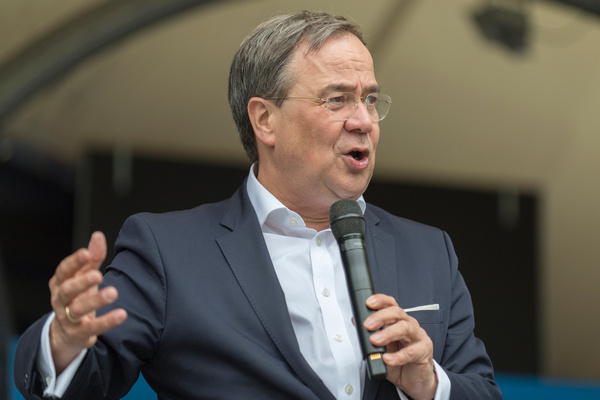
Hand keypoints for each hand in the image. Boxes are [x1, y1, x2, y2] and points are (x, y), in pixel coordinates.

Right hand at [48, 232, 126, 373]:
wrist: (67, 332)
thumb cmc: (78, 297)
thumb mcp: (84, 276)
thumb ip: (92, 258)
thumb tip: (98, 235)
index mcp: (60, 283)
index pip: (64, 270)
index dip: (75, 261)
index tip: (87, 253)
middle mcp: (61, 300)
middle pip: (67, 290)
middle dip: (82, 282)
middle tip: (98, 275)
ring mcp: (68, 318)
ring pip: (77, 309)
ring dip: (95, 301)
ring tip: (113, 292)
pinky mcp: (79, 334)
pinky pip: (93, 328)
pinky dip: (107, 321)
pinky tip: (121, 314)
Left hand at [364, 294, 436, 399]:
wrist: (414, 379)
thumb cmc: (399, 360)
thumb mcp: (381, 347)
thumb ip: (370, 334)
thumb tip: (355, 322)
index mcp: (398, 320)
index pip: (391, 304)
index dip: (381, 301)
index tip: (368, 303)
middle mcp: (409, 325)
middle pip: (397, 313)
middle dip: (381, 317)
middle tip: (368, 325)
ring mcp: (418, 336)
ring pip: (405, 328)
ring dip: (388, 333)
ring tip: (375, 341)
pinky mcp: (424, 350)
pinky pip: (411, 352)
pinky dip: (397, 356)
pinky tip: (387, 359)